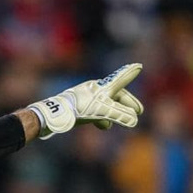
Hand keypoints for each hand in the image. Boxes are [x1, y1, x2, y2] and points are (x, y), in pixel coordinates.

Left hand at [27, 63, 144, 139]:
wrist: (54, 115)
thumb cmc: (79, 108)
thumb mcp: (102, 110)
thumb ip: (119, 114)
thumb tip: (134, 121)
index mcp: (102, 87)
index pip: (120, 79)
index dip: (129, 74)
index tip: (138, 66)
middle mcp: (95, 90)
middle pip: (116, 95)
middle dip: (128, 103)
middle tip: (139, 111)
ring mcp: (87, 99)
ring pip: (107, 104)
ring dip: (117, 112)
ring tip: (125, 120)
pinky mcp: (79, 109)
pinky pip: (96, 112)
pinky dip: (103, 118)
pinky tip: (103, 126)